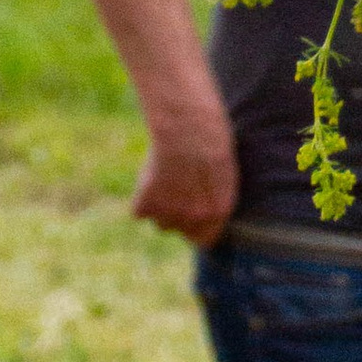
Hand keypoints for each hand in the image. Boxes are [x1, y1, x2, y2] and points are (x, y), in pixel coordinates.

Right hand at [131, 118, 239, 245]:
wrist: (183, 122)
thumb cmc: (207, 134)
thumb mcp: (223, 168)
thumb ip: (212, 195)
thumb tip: (202, 207)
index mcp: (220, 210)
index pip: (205, 239)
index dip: (196, 226)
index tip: (190, 213)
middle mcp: (197, 217)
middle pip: (181, 231)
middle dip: (177, 216)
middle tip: (175, 189)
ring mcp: (171, 213)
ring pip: (160, 223)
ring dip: (160, 208)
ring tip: (164, 179)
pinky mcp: (147, 205)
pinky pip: (139, 211)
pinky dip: (141, 198)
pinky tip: (150, 176)